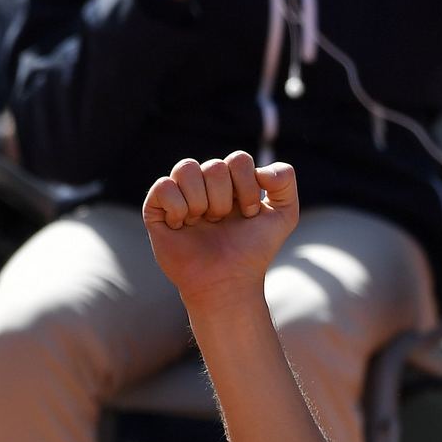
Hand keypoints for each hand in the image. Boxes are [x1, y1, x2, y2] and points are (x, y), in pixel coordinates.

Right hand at [144, 152, 298, 305]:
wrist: (228, 281)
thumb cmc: (254, 251)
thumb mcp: (284, 215)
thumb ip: (285, 181)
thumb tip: (260, 168)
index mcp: (232, 181)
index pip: (239, 160)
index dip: (248, 188)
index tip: (250, 214)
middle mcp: (204, 183)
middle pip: (214, 166)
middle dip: (225, 200)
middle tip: (223, 222)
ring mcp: (179, 194)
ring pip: (186, 168)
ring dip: (202, 202)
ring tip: (204, 222)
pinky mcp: (156, 209)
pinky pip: (164, 186)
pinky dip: (178, 208)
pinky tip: (183, 226)